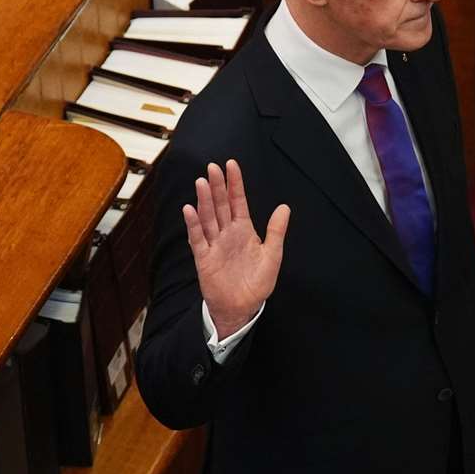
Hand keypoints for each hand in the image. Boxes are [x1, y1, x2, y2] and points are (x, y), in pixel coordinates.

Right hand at [183, 159, 289, 338]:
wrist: (242, 308)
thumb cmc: (257, 283)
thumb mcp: (272, 256)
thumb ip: (276, 231)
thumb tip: (285, 207)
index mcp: (244, 231)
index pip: (238, 202)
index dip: (235, 184)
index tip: (231, 165)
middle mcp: (227, 234)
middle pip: (220, 205)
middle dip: (217, 187)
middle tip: (213, 167)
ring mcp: (214, 244)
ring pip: (208, 218)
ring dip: (204, 201)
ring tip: (202, 182)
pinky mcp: (204, 258)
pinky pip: (197, 238)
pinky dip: (193, 224)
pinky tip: (190, 209)